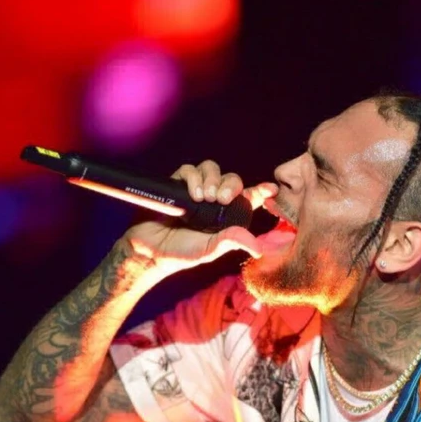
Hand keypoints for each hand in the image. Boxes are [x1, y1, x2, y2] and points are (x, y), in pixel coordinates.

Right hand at [121, 160, 277, 274]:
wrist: (149, 249)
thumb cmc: (181, 253)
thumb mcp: (211, 249)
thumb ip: (233, 241)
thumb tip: (259, 248)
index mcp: (226, 216)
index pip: (247, 198)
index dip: (260, 191)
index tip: (271, 188)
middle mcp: (213, 200)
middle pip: (231, 179)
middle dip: (231, 185)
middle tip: (223, 199)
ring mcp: (195, 190)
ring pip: (211, 169)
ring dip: (212, 180)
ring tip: (206, 198)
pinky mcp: (177, 184)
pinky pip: (190, 170)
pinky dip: (194, 178)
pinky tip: (194, 194)